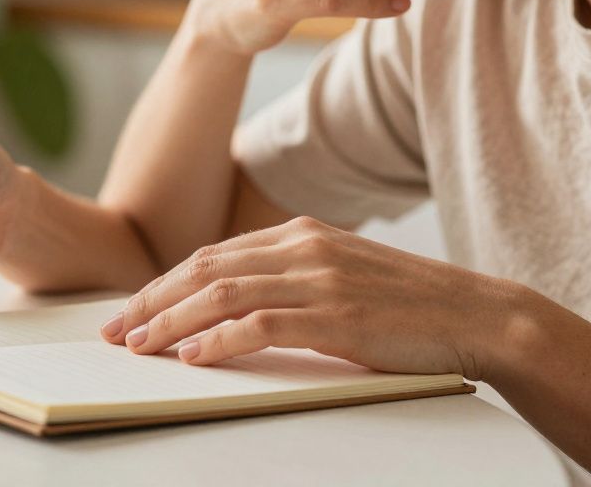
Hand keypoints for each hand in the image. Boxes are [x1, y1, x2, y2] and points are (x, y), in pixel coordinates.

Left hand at [100, 216, 524, 379]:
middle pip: (203, 268)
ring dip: (171, 322)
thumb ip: (288, 281)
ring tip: (138, 347)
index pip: (211, 255)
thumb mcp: (339, 278)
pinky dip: (218, 340)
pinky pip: (259, 323)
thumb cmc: (406, 306)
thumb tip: (230, 310)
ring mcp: (318, 278)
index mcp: (299, 234)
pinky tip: (191, 357)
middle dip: (150, 301)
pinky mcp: (335, 315)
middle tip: (114, 331)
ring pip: (221, 293)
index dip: (163, 284)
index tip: (130, 311)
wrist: (476, 314)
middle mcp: (302, 247)